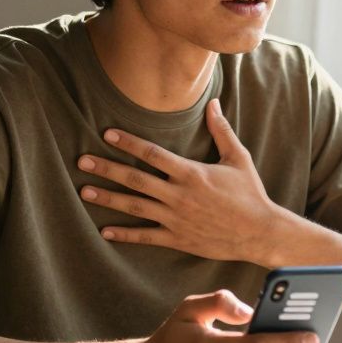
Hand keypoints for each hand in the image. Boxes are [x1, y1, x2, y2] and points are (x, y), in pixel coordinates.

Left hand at [77, 98, 280, 262]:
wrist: (259, 232)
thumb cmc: (250, 193)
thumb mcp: (238, 158)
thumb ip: (221, 130)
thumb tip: (212, 102)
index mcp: (192, 173)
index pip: (153, 154)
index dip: (129, 143)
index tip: (107, 134)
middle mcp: (179, 195)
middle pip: (135, 179)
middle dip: (107, 169)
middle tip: (82, 161)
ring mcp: (176, 219)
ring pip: (135, 207)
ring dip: (108, 198)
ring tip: (84, 191)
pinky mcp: (178, 239)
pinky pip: (146, 237)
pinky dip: (125, 234)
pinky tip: (104, 231)